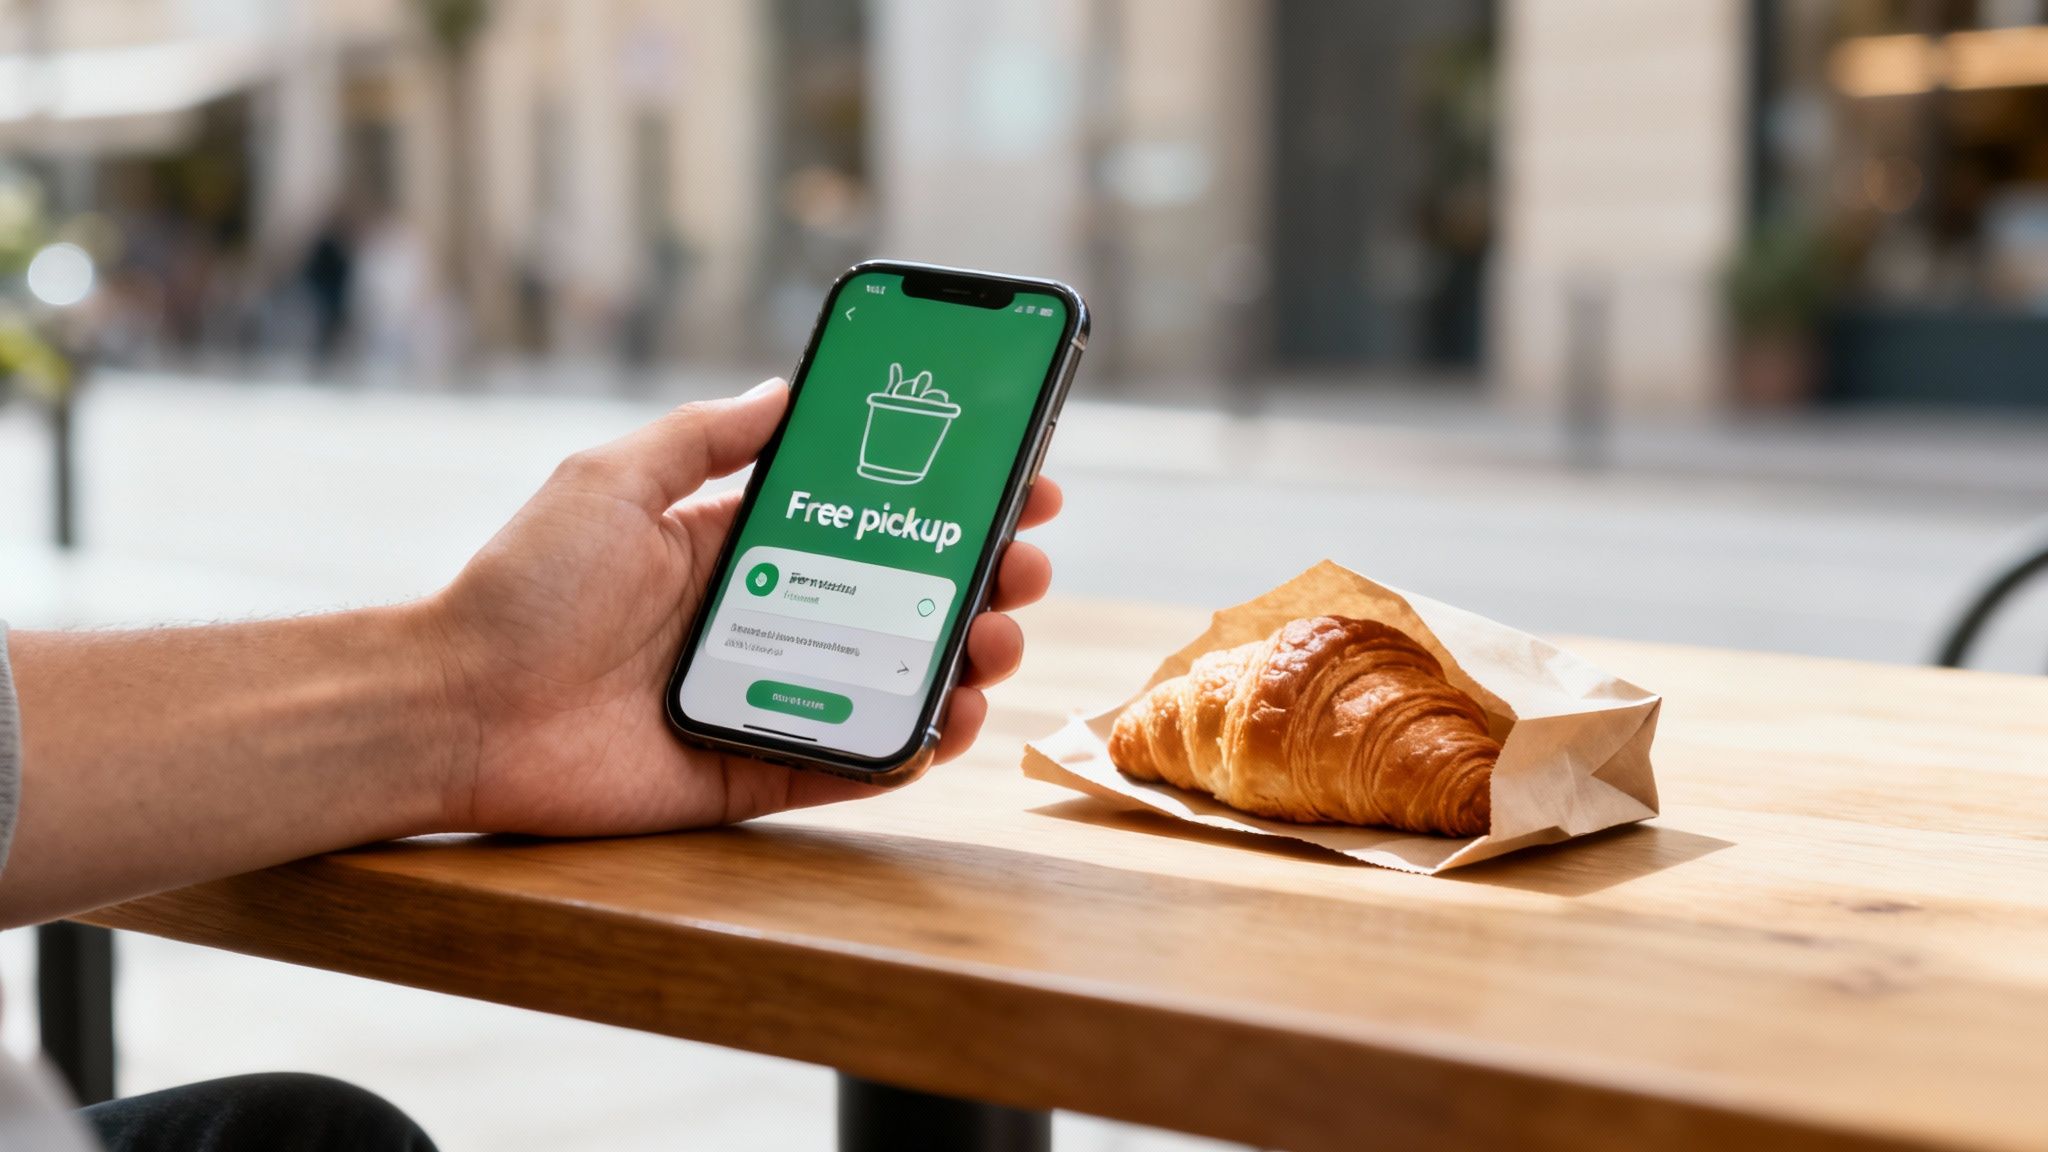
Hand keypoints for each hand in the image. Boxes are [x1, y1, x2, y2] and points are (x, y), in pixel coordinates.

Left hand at [428, 379, 1059, 835]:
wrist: (457, 707)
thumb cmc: (522, 588)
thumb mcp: (612, 480)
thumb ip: (702, 438)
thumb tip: (786, 390)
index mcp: (738, 548)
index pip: (868, 522)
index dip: (945, 505)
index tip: (1019, 484)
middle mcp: (766, 622)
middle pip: (902, 602)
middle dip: (980, 580)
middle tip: (1025, 567)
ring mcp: (768, 699)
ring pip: (895, 682)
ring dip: (964, 659)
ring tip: (996, 640)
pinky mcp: (754, 772)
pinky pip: (854, 764)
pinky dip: (913, 748)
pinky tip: (952, 719)